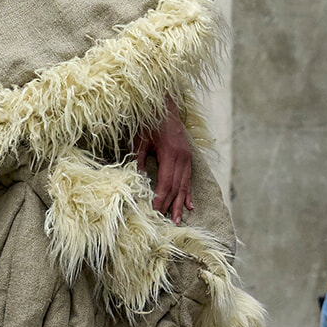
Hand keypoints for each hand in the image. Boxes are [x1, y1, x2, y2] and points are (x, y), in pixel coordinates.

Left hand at [133, 96, 193, 224]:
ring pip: (184, 186)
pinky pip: (189, 179)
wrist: (165, 105)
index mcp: (170, 154)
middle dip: (170, 205)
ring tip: (178, 220)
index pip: (166, 183)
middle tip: (165, 222)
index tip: (154, 212)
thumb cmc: (150, 121)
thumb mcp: (141, 139)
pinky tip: (190, 205)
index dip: (161, 199)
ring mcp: (187, 157)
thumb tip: (135, 179)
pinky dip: (188, 193)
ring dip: (180, 204)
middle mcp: (182, 158)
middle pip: (176, 187)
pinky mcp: (189, 157)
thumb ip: (139, 160)